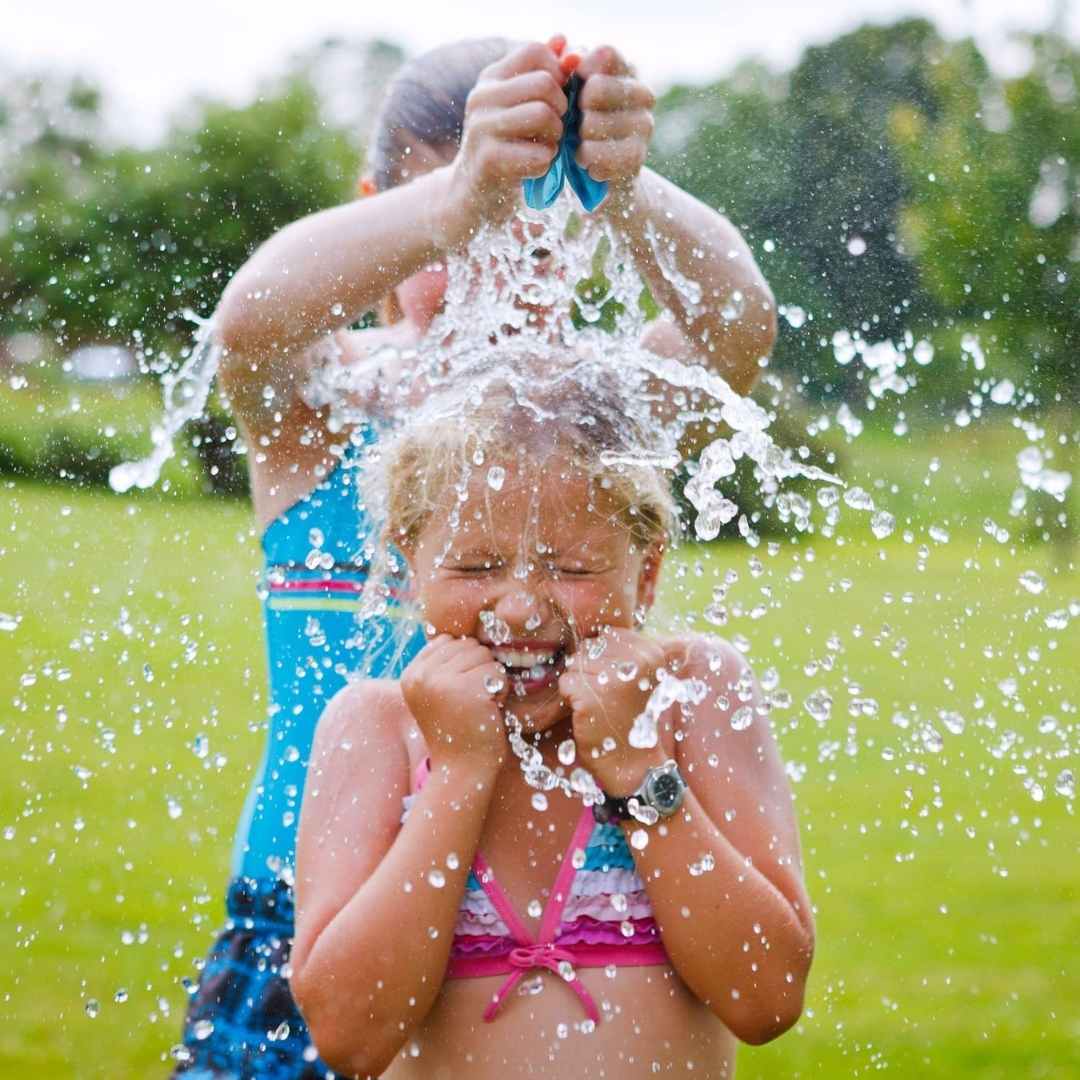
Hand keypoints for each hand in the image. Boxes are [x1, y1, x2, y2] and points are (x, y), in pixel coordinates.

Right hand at [401, 635, 508, 768]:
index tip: (458, 694)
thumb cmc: (458, 729)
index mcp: (411, 675)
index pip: (449, 641)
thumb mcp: (437, 693)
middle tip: (471, 702)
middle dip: (479, 670)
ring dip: (491, 680)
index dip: (465, 664)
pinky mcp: (466, 691)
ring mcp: (442, 682)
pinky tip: (489, 710)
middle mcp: (421, 676)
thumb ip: (442, 663)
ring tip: (479, 706)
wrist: (463, 770)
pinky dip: (501, 690)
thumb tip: (466, 634)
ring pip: (484, 656)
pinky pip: (497, 672)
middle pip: (468, 645)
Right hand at [445, 37, 578, 234]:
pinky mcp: (488, 160)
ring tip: (547, 150)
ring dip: (556, 138)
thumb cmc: (507, 150)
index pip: (537, 51)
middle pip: (545, 84)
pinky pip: (539, 154)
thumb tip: (565, 41)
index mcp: (491, 78)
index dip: (558, 74)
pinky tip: (536, 170)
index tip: (556, 101)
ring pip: (544, 115)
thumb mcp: (520, 107)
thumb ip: (544, 74)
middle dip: (562, 110)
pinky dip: (546, 164)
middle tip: (555, 131)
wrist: (472, 197)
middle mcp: (482, 96)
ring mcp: (481, 127)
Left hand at [558, 627, 669, 796]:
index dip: (602, 660)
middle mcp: (637, 660)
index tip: (617, 686)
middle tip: (607, 699)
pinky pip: (565, 683)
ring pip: (574, 665)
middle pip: (588, 649)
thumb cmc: (629, 716)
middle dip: (589, 672)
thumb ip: (622, 649)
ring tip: (599, 706)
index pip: (605, 637)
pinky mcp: (593, 694)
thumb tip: (588, 629)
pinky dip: (570, 699)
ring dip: (579, 686)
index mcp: (650, 651)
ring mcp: (615, 677)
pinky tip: (590, 714)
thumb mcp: (638, 675)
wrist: (633, 762)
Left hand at [575, 46, 655, 205]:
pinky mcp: (638, 156)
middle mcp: (643, 94)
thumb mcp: (570, 93)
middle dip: (576, 111)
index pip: (605, 54)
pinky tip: (589, 165)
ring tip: (580, 148)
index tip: (573, 92)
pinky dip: (587, 162)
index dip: (581, 72)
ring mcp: (644, 125)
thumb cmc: (580, 126)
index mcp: (627, 71)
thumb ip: (567, 68)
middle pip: (596, 88)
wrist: (601, 175)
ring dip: (577, 141)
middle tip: (574, 128)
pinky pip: (599, 155)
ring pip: (592, 124)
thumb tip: (570, 56)